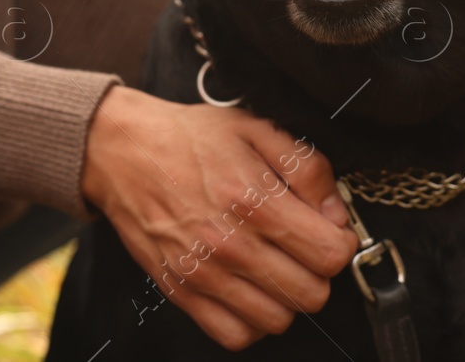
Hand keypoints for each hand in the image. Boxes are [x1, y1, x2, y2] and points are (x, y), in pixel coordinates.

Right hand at [81, 86, 358, 348]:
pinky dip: (251, 320)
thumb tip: (336, 213)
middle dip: (318, 271)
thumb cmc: (191, 138)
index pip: (330, 255)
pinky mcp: (181, 293)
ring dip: (286, 296)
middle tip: (303, 247)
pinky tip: (250, 288)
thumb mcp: (256, 129)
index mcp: (254, 200)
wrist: (123, 152)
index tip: (330, 230)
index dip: (341, 242)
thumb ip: (307, 167)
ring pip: (278, 319)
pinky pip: (235, 335)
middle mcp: (231, 244)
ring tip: (275, 266)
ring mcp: (204, 275)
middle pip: (311, 294)